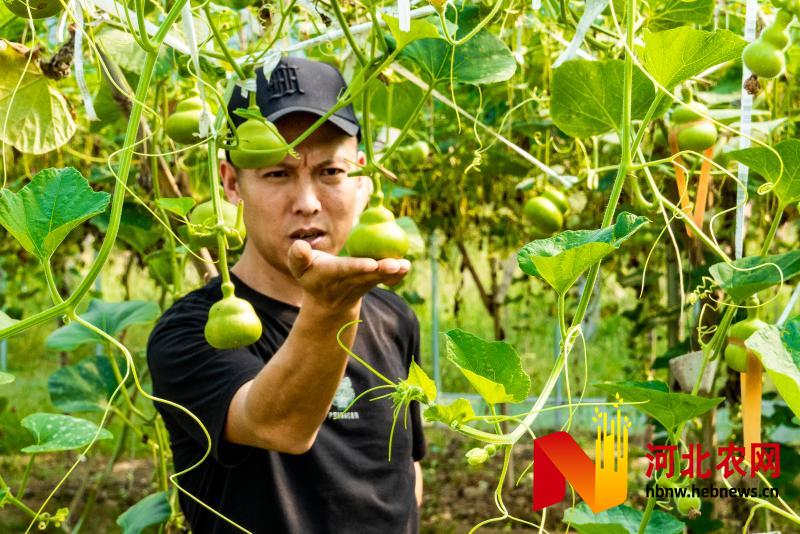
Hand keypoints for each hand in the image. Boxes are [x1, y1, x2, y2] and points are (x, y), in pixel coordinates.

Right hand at [287, 239, 410, 311]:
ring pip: (379, 278)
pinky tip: (406, 267)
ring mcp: (362, 285)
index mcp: (330, 275)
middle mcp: (348, 282)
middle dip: (381, 270)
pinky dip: (397, 275)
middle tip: (395, 264)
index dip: (357, 267)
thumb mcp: (300, 268)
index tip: (371, 264)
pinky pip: (387, 280)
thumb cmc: (313, 276)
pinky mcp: (373, 283)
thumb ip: (298, 256)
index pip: (345, 270)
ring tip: (405, 265)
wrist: (329, 302)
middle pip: (367, 275)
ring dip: (393, 273)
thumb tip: (299, 246)